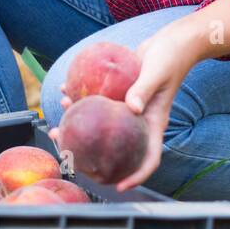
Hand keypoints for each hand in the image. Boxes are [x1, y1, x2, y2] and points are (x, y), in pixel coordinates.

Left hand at [49, 23, 198, 191]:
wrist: (171, 42)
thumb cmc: (170, 58)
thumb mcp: (157, 73)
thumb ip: (144, 89)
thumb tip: (131, 107)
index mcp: (153, 124)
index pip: (149, 158)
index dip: (136, 176)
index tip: (118, 186)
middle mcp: (139, 121)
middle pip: (117, 146)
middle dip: (91, 153)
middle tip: (66, 151)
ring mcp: (129, 108)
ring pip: (103, 124)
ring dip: (79, 123)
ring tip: (58, 118)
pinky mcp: (120, 94)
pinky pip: (99, 101)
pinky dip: (81, 97)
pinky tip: (65, 89)